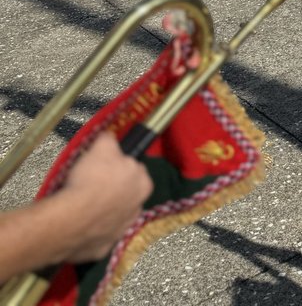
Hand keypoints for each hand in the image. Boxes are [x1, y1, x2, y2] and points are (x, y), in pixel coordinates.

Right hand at [56, 132, 152, 262]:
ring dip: (102, 211)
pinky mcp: (102, 250)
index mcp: (143, 183)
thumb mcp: (102, 146)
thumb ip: (110, 140)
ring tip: (83, 205)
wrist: (71, 218)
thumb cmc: (91, 179)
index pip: (134, 170)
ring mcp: (120, 232)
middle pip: (126, 194)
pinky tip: (78, 223)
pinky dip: (89, 231)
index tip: (105, 168)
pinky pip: (96, 237)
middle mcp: (137, 209)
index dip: (118, 167)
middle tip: (93, 185)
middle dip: (113, 190)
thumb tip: (109, 137)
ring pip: (112, 216)